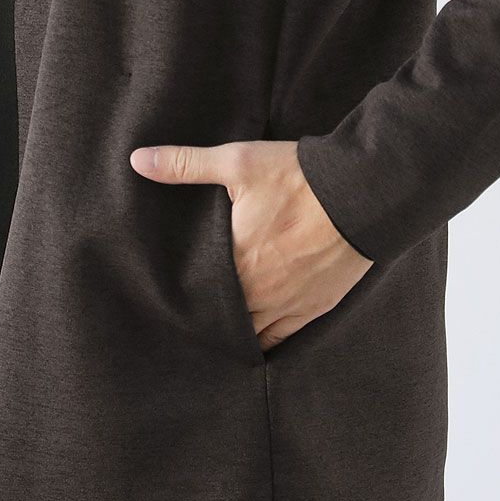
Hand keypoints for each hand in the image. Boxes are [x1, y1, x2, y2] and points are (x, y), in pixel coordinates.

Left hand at [129, 138, 372, 350]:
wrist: (361, 192)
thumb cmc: (297, 177)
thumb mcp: (238, 162)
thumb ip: (185, 164)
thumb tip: (138, 161)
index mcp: (235, 261)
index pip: (196, 294)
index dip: (181, 297)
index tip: (166, 297)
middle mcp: (259, 292)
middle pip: (220, 318)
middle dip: (205, 316)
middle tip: (188, 313)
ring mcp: (288, 304)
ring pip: (249, 334)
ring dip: (233, 330)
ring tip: (216, 326)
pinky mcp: (314, 308)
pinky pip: (280, 339)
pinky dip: (264, 339)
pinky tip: (251, 335)